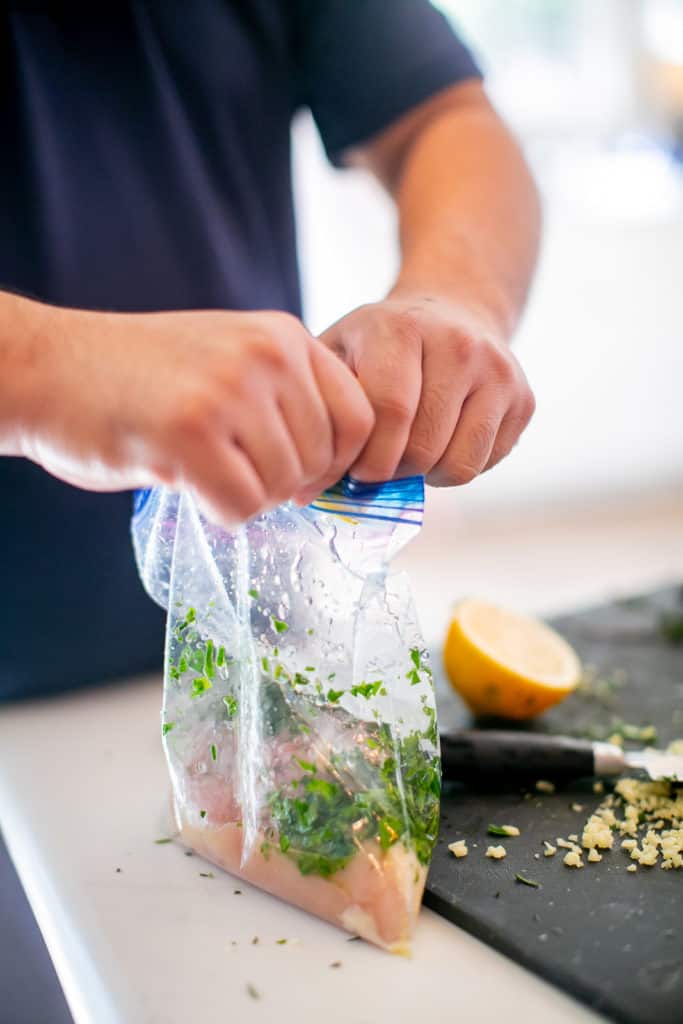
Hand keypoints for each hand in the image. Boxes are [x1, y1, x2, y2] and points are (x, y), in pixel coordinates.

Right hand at [8, 300, 373, 524]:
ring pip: (283, 486)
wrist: (50, 369)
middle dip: (285, 484)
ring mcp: (231, 391)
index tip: (300, 475)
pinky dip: (218, 511)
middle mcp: (268, 355)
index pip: (361, 417)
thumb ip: (286, 395)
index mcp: (284, 335)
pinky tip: (186, 482)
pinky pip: (242, 505)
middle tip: (234, 472)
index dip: (336, 462)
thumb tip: (333, 466)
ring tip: (202, 468)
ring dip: (247, 495)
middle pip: (322, 459)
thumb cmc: (138, 376)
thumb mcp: (229, 358)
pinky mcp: (192, 433)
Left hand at [319, 294, 534, 485]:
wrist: (453, 310)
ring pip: (459, 464)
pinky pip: (485, 464)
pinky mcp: (525, 399)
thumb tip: (306, 489)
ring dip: (426, 476)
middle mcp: (460, 344)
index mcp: (403, 328)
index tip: (353, 472)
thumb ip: (321, 404)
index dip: (368, 458)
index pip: (390, 412)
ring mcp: (500, 371)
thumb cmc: (381, 343)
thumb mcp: (340, 350)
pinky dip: (456, 468)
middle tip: (378, 468)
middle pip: (424, 446)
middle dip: (393, 472)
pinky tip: (440, 443)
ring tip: (409, 454)